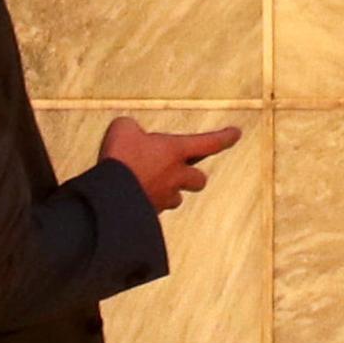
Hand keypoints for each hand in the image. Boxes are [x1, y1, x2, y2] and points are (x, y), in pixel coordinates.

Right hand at [99, 118, 243, 212]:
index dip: (223, 138)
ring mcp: (163, 198)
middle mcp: (175, 176)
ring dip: (172, 192)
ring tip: (156, 185)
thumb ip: (133, 128)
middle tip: (185, 172)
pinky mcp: (149, 214)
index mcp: (175, 151)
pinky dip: (149, 202)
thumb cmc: (119, 157)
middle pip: (199, 181)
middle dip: (194, 177)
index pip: (208, 143)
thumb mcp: (124, 128)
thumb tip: (131, 133)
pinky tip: (134, 198)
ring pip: (177, 198)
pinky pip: (155, 209)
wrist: (108, 197)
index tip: (235, 134)